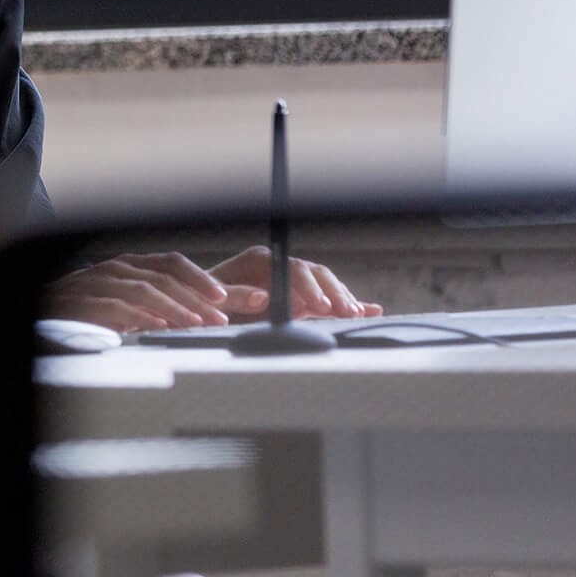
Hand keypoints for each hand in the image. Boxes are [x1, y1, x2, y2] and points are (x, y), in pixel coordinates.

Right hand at [47, 252, 262, 333]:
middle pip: (165, 276)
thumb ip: (162, 307)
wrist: (37, 312)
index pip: (172, 263)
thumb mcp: (128, 304)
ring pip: (145, 288)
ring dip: (176, 307)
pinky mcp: (81, 302)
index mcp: (130, 265)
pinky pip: (116, 306)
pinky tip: (160, 328)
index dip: (202, 278)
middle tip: (226, 316)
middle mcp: (116, 268)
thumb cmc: (86, 309)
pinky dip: (141, 317)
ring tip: (199, 324)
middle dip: (200, 296)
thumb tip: (207, 317)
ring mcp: (98, 283)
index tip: (230, 296)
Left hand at [209, 245, 380, 320]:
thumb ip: (237, 297)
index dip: (309, 287)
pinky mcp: (301, 299)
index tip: (320, 306)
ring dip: (343, 299)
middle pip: (315, 274)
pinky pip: (328, 299)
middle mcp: (280, 267)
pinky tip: (371, 310)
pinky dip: (349, 303)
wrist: (204, 306)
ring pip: (326, 285)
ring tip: (356, 316)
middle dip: (333, 293)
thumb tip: (263, 296)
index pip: (291, 268)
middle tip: (346, 313)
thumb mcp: (213, 298)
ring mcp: (293, 282)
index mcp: (259, 260)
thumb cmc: (205, 300)